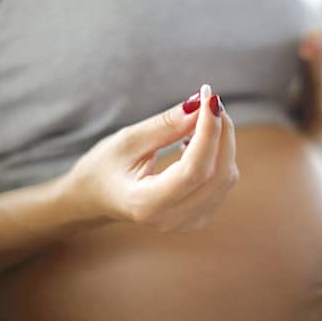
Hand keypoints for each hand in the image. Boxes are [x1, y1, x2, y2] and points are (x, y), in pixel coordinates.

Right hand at [61, 84, 238, 232]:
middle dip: (221, 132)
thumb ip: (167, 124)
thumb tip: (201, 104)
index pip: (195, 169)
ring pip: (226, 178)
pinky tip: (198, 141)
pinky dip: (220, 155)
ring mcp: (187, 222)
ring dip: (222, 142)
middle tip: (209, 101)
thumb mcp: (129, 140)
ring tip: (199, 119)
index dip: (209, 131)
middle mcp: (171, 219)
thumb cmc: (105, 167)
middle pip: (218, 174)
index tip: (209, 98)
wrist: (95, 198)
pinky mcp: (199, 216)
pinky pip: (223, 182)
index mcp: (147, 204)